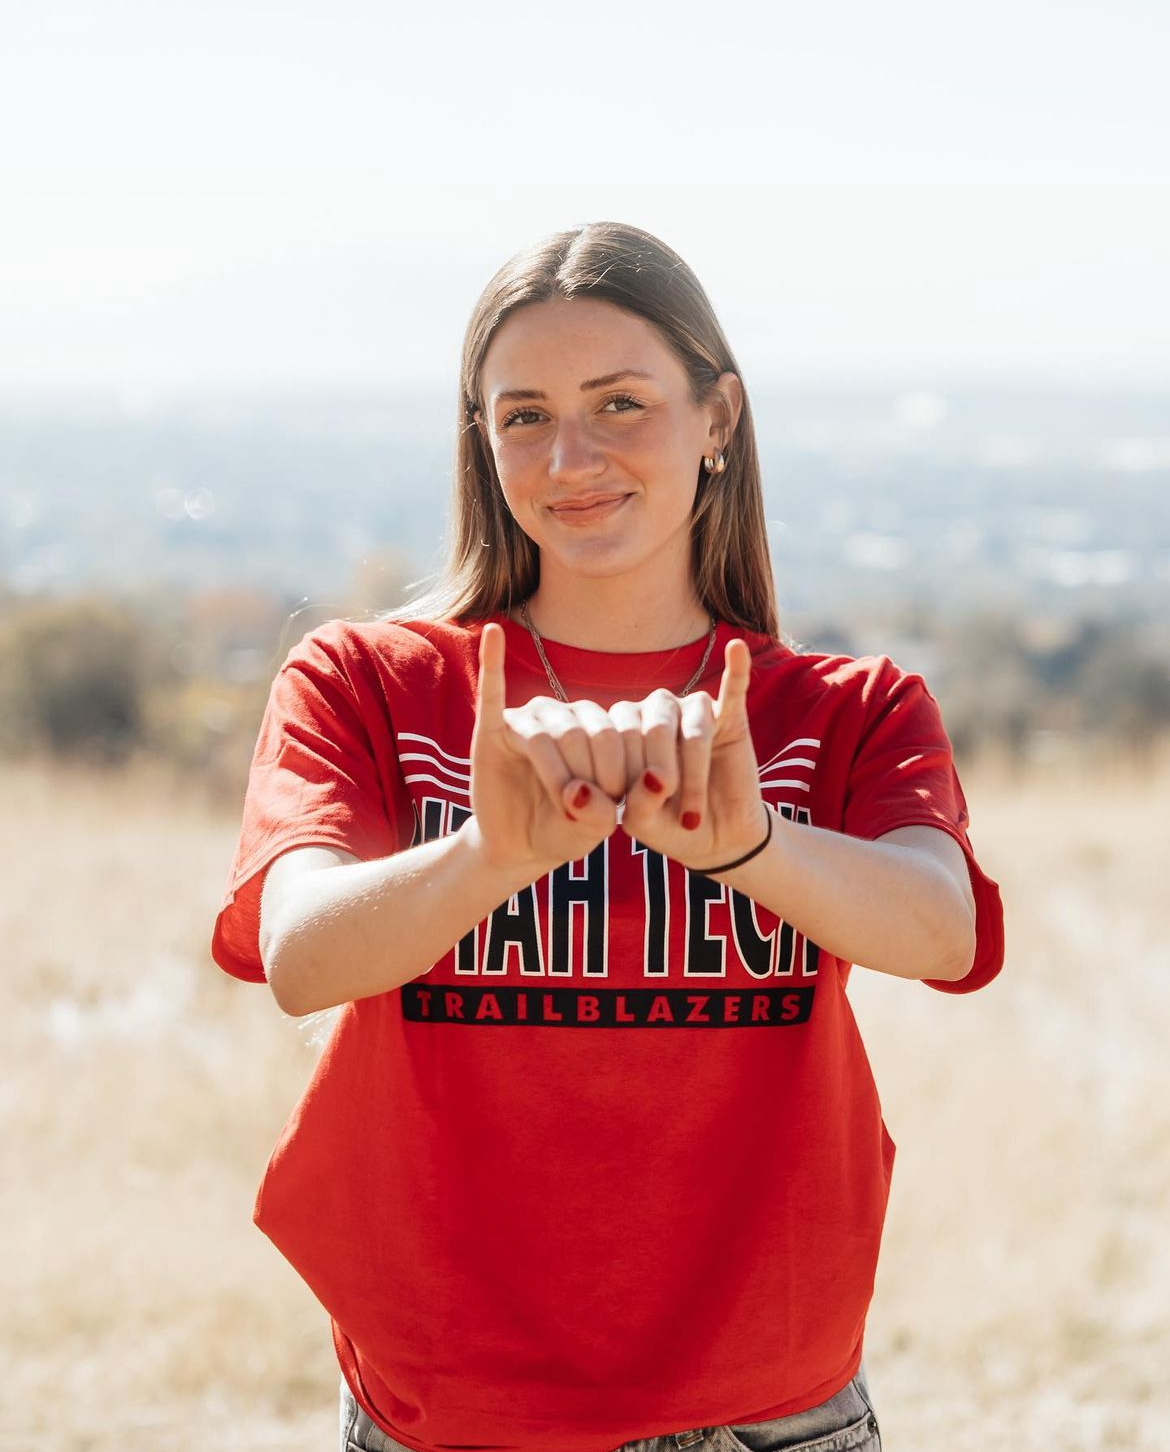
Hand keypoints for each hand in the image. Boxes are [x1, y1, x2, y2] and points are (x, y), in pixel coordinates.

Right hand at [468, 623, 621, 873]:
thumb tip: (579, 793)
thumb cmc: (565, 830)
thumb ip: (603, 814)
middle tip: (584, 815)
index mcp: (599, 727)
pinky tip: (493, 634)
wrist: (520, 846)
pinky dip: (493, 661)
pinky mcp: (492, 730)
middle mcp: (565, 714)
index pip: (616, 736)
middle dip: (589, 779)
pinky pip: (492, 691)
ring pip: (548, 737)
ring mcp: (528, 719)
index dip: (620, 777)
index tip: (618, 814)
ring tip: (562, 806)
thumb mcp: (595, 829)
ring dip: (557, 776)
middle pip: (584, 735)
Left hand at [617, 638, 766, 872]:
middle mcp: (654, 714)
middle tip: (676, 819)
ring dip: (693, 773)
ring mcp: (691, 714)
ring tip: (693, 814)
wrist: (716, 840)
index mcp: (623, 732)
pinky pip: (732, 690)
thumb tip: (655, 778)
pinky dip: (735, 670)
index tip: (637, 819)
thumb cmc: (668, 827)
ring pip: (691, 726)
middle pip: (654, 727)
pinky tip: (735, 648)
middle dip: (664, 776)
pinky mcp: (730, 719)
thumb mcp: (643, 824)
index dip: (627, 777)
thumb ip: (638, 802)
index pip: (617, 736)